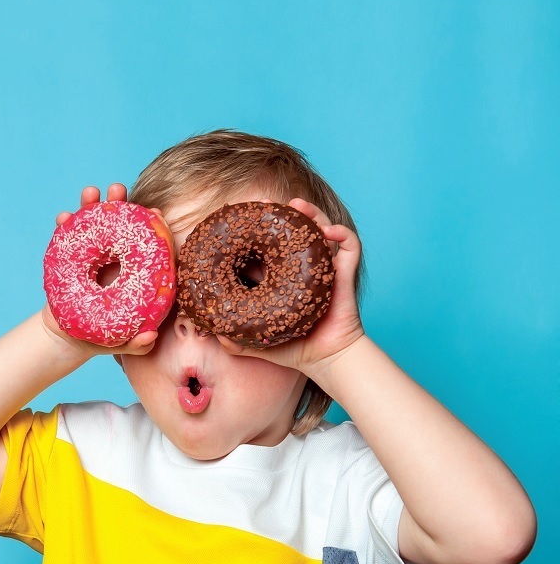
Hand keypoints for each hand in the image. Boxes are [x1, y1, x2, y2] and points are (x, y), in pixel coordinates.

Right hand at [45, 183, 161, 358]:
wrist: (68, 337)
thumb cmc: (102, 338)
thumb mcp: (120, 342)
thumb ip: (136, 343)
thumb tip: (150, 337)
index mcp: (135, 273)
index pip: (147, 246)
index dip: (152, 229)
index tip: (155, 214)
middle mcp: (116, 258)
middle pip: (120, 226)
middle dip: (120, 205)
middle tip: (117, 190)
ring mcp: (94, 255)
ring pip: (94, 225)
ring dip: (92, 205)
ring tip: (90, 193)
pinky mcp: (72, 256)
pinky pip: (69, 237)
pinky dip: (65, 224)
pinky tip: (62, 217)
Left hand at [216, 198, 364, 377]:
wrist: (326, 360)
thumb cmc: (294, 350)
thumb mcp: (258, 343)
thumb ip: (236, 341)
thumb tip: (214, 334)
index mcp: (280, 277)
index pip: (267, 245)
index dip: (257, 229)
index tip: (244, 217)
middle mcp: (301, 266)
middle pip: (294, 229)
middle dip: (281, 212)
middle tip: (266, 203)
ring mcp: (324, 266)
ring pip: (320, 229)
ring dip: (310, 214)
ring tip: (297, 205)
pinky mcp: (345, 273)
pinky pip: (349, 246)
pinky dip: (342, 234)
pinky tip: (329, 232)